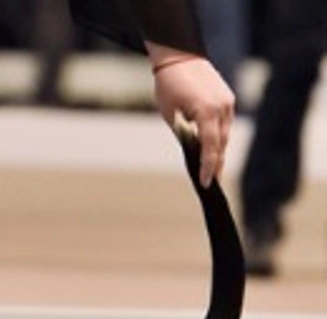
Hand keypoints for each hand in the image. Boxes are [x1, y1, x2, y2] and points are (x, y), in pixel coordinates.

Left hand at [146, 43, 234, 186]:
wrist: (180, 56)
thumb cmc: (169, 85)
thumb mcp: (171, 115)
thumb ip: (184, 133)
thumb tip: (193, 151)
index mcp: (207, 111)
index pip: (210, 146)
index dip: (207, 166)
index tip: (205, 183)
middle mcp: (222, 107)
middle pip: (221, 143)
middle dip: (216, 163)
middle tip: (211, 182)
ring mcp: (227, 102)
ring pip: (225, 134)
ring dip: (218, 151)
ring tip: (213, 170)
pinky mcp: (227, 98)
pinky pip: (224, 123)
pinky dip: (219, 136)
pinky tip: (214, 148)